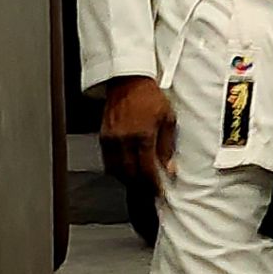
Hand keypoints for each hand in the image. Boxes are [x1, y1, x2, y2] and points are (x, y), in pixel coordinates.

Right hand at [99, 76, 176, 198]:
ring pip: (115, 170)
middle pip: (129, 173)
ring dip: (127, 179)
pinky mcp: (102, 136)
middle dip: (140, 185)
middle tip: (149, 190)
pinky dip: (117, 169)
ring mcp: (110, 138)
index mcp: (142, 135)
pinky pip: (107, 160)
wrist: (128, 81)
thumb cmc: (150, 97)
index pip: (146, 169)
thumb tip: (169, 167)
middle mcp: (123, 139)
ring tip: (139, 182)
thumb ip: (168, 146)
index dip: (153, 184)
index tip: (159, 192)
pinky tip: (127, 169)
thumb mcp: (168, 119)